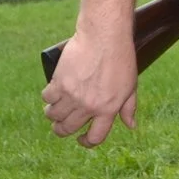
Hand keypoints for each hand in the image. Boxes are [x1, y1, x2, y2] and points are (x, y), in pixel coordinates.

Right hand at [41, 30, 138, 147]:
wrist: (104, 36)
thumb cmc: (120, 59)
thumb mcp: (130, 86)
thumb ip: (129, 108)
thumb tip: (131, 126)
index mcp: (108, 109)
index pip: (95, 137)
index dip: (86, 142)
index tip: (80, 140)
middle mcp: (89, 106)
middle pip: (68, 129)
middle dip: (62, 130)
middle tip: (59, 127)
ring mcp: (73, 95)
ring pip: (54, 115)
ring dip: (52, 115)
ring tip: (53, 110)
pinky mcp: (60, 82)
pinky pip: (47, 97)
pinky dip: (47, 97)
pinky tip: (51, 94)